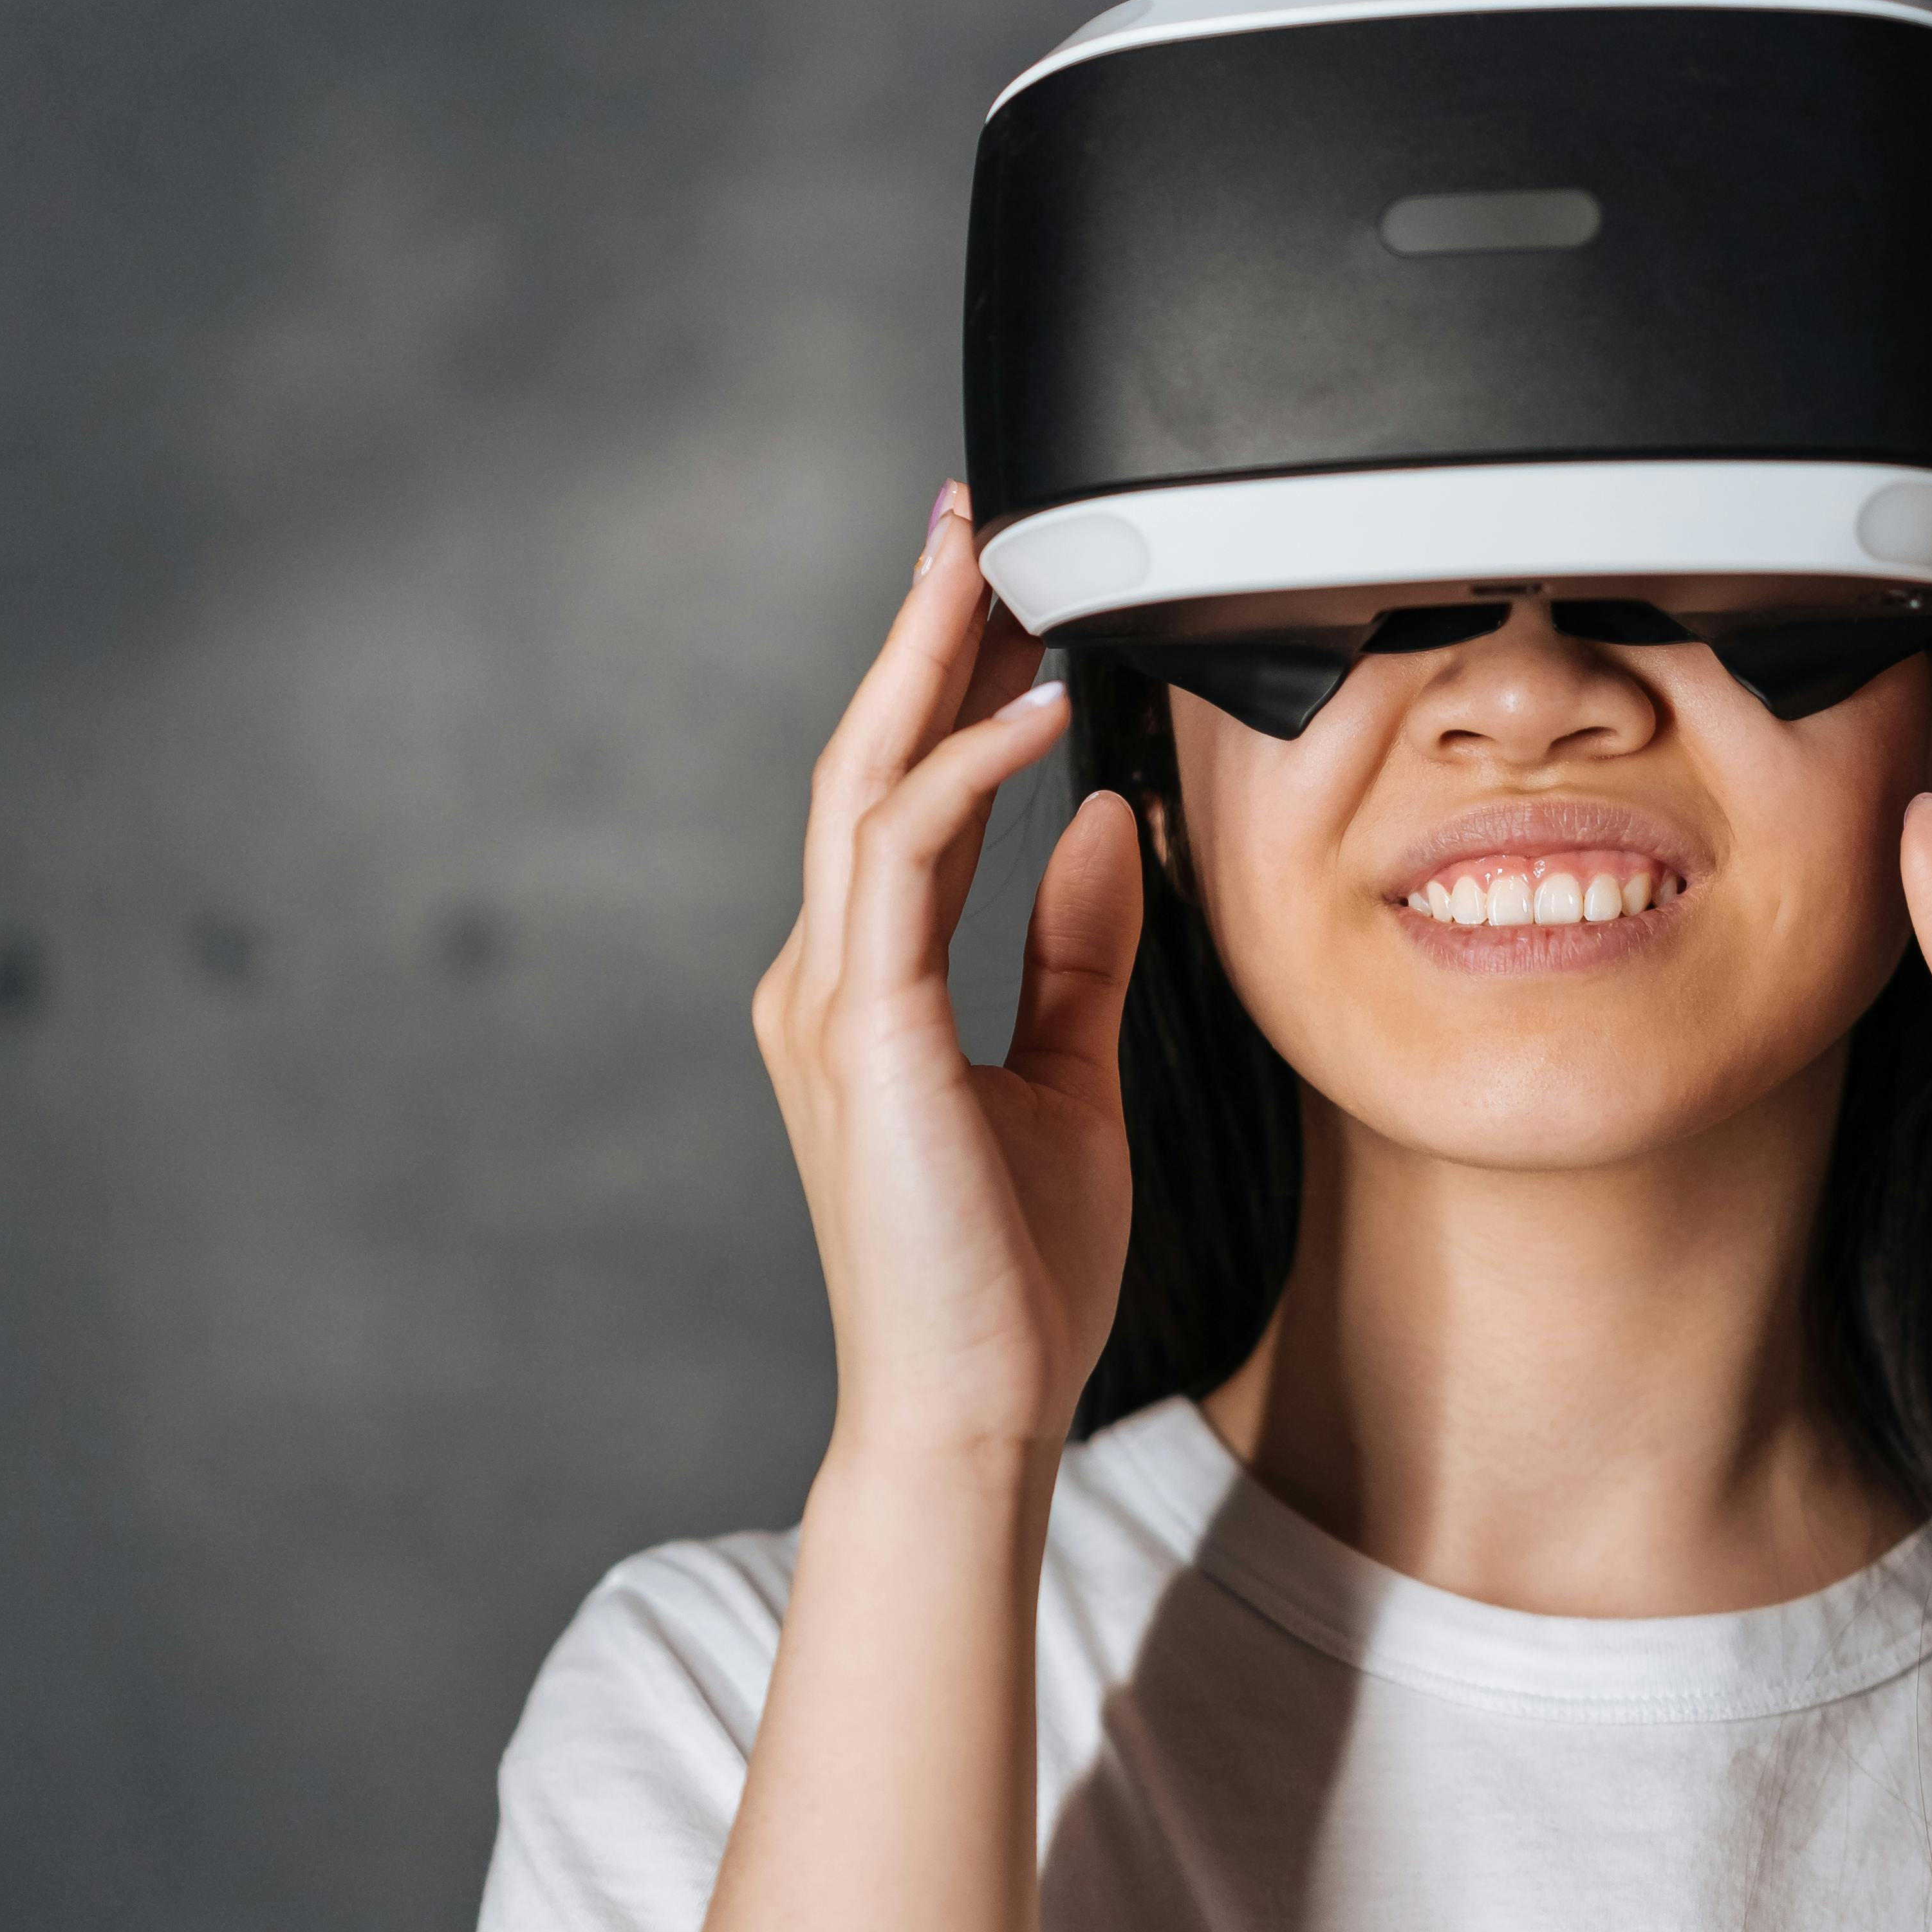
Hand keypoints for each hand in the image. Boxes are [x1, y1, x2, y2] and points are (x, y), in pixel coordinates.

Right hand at [749, 483, 1146, 1465]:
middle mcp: (828, 978)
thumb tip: (1103, 822)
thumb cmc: (1009, 1278)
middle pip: (866, 756)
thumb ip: (1075, 949)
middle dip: (923, 631)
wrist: (972, 1413)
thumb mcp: (1069, 1079)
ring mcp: (830, 1001)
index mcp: (869, 988)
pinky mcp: (864, 1033)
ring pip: (866, 781)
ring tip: (997, 566)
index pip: (904, 795)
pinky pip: (905, 860)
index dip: (949, 682)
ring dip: (932, 664)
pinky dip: (965, 772)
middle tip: (978, 518)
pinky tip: (1035, 714)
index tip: (1004, 591)